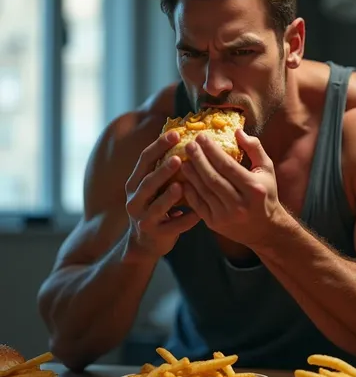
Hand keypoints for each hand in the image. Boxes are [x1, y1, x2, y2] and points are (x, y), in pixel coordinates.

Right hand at [124, 130, 199, 259]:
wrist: (145, 243)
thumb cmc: (156, 207)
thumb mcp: (152, 188)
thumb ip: (162, 169)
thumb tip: (184, 139)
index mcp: (135, 183)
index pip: (144, 161)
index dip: (158, 146)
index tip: (175, 133)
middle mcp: (135, 200)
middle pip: (147, 182)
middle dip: (162, 170)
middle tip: (178, 158)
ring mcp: (144, 218)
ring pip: (156, 206)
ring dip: (168, 196)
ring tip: (181, 186)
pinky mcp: (156, 234)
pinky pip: (172, 227)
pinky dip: (184, 220)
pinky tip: (198, 214)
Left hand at [180, 129, 282, 247]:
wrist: (265, 229)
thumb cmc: (266, 194)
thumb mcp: (267, 169)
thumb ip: (254, 148)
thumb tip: (237, 131)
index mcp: (253, 188)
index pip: (228, 166)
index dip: (212, 151)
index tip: (202, 137)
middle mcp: (239, 204)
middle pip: (213, 178)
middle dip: (198, 159)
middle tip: (189, 145)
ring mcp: (226, 216)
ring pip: (204, 191)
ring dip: (191, 174)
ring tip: (183, 159)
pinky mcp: (215, 224)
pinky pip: (198, 205)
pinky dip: (190, 191)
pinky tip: (184, 179)